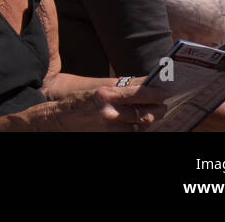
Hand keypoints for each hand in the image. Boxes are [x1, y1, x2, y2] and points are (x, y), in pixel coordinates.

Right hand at [26, 85, 164, 131]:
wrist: (60, 119)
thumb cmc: (78, 102)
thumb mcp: (96, 91)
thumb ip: (117, 91)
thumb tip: (138, 88)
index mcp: (107, 94)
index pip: (139, 93)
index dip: (156, 94)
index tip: (164, 93)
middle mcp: (110, 111)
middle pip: (144, 112)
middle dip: (158, 110)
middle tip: (163, 107)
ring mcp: (110, 126)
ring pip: (140, 126)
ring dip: (149, 121)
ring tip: (153, 116)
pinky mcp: (109, 136)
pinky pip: (130, 134)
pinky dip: (137, 130)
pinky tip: (139, 126)